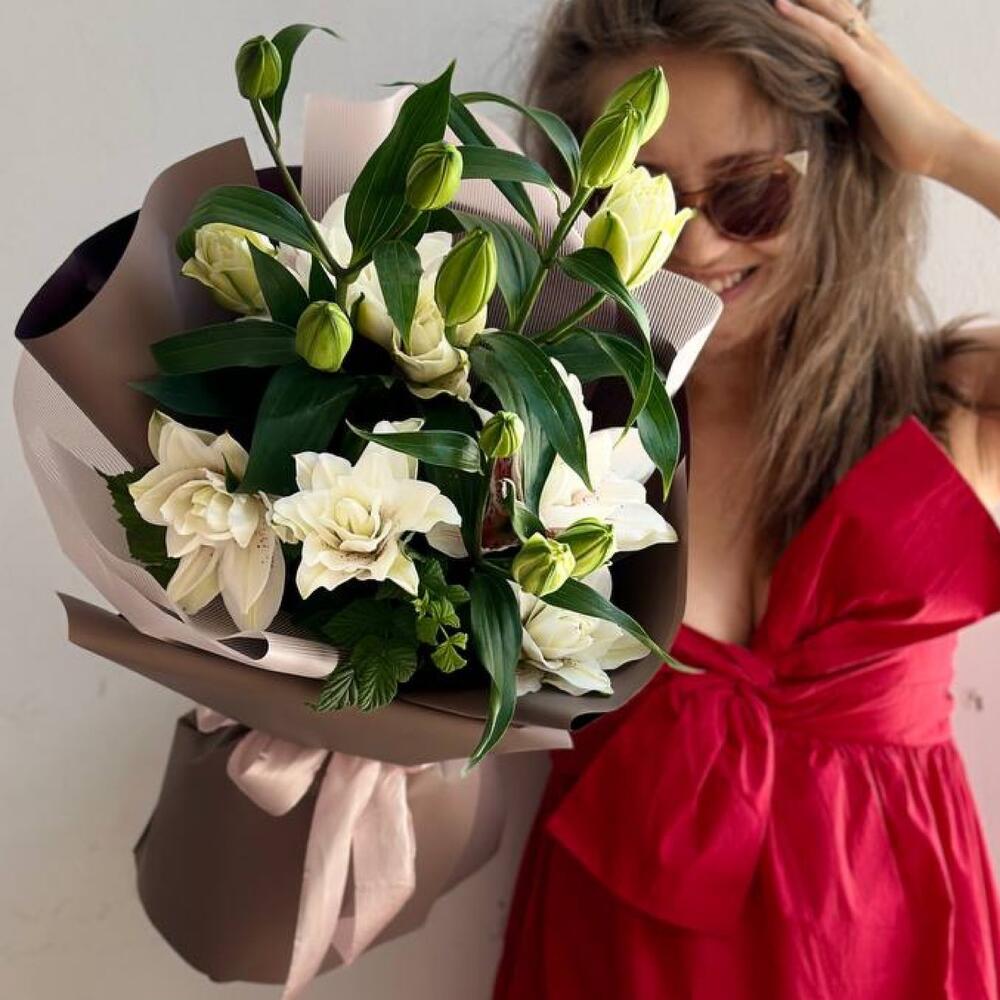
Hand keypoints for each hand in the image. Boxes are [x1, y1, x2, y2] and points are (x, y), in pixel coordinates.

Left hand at [774, 0, 967, 180]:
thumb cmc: (898, 136)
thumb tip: (812, 109)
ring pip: (831, 15)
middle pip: (835, 9)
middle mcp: (871, 47)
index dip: (815, 8)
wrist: (933, 146)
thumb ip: (839, 102)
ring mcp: (872, 55)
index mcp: (869, 57)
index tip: (782, 1)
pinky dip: (806, 22)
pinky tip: (782, 8)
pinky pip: (832, 38)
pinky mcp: (869, 70)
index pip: (839, 21)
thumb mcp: (859, 115)